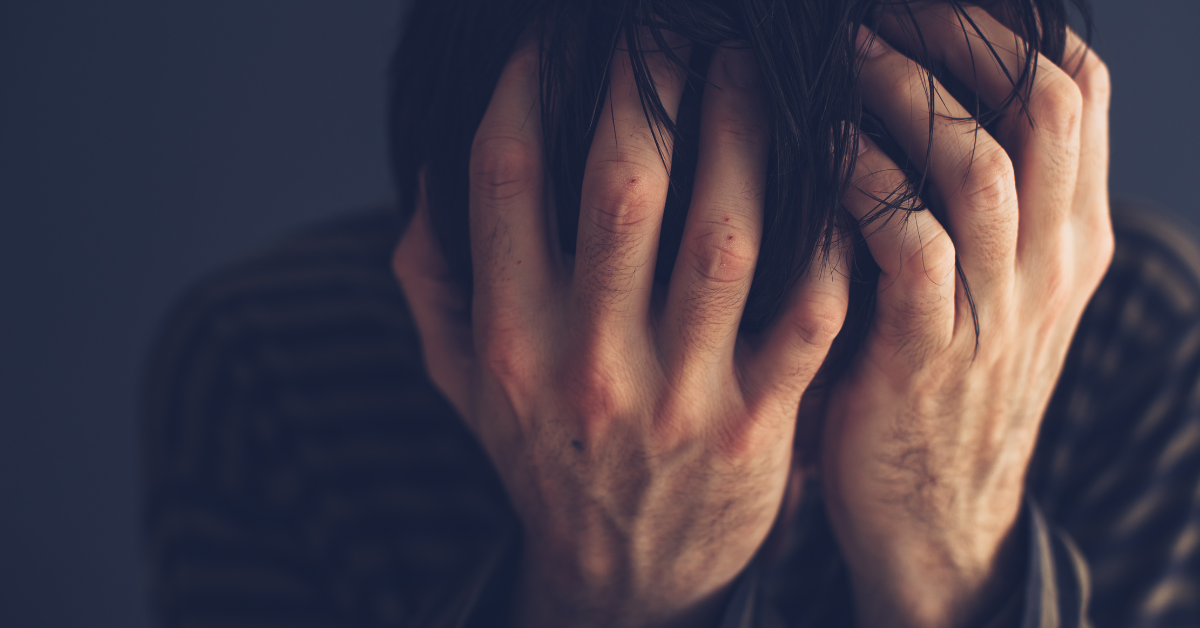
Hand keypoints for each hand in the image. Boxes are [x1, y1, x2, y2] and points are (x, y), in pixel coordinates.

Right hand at [393, 35, 851, 627]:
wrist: (622, 575)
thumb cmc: (542, 455)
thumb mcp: (461, 379)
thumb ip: (433, 278)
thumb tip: (428, 167)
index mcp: (509, 340)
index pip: (502, 181)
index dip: (524, 87)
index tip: (550, 39)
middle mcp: (589, 363)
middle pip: (623, 189)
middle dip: (647, 85)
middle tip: (667, 29)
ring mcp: (679, 395)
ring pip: (725, 234)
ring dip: (744, 134)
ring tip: (749, 69)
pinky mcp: (757, 421)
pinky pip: (808, 307)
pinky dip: (828, 232)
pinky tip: (829, 169)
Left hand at [820, 8, 1110, 626]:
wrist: (939, 518)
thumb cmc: (941, 384)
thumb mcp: (990, 289)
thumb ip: (978, 205)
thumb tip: (916, 92)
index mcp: (1073, 235)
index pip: (1077, 89)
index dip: (1007, 27)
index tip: (930, 3)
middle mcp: (1052, 261)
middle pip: (1041, 101)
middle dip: (960, 35)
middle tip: (881, 12)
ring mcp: (1000, 309)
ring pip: (979, 162)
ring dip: (905, 95)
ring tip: (843, 56)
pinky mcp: (930, 354)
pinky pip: (911, 242)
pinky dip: (866, 182)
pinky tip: (821, 150)